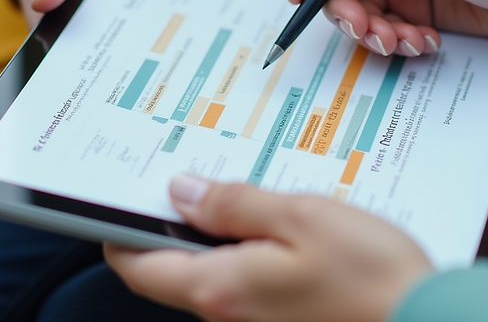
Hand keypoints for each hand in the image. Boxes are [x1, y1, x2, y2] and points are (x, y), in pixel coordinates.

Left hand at [105, 175, 432, 321]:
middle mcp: (228, 313)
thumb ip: (234, 205)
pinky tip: (273, 224)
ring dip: (210, 237)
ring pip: (208, 275)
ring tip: (237, 192)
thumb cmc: (371, 275)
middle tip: (184, 180)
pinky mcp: (279, 320)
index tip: (116, 202)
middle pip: (170, 272)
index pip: (139, 267)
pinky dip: (242, 251)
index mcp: (222, 287)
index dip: (119, 235)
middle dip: (168, 228)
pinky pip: (241, 284)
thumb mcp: (301, 217)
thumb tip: (183, 192)